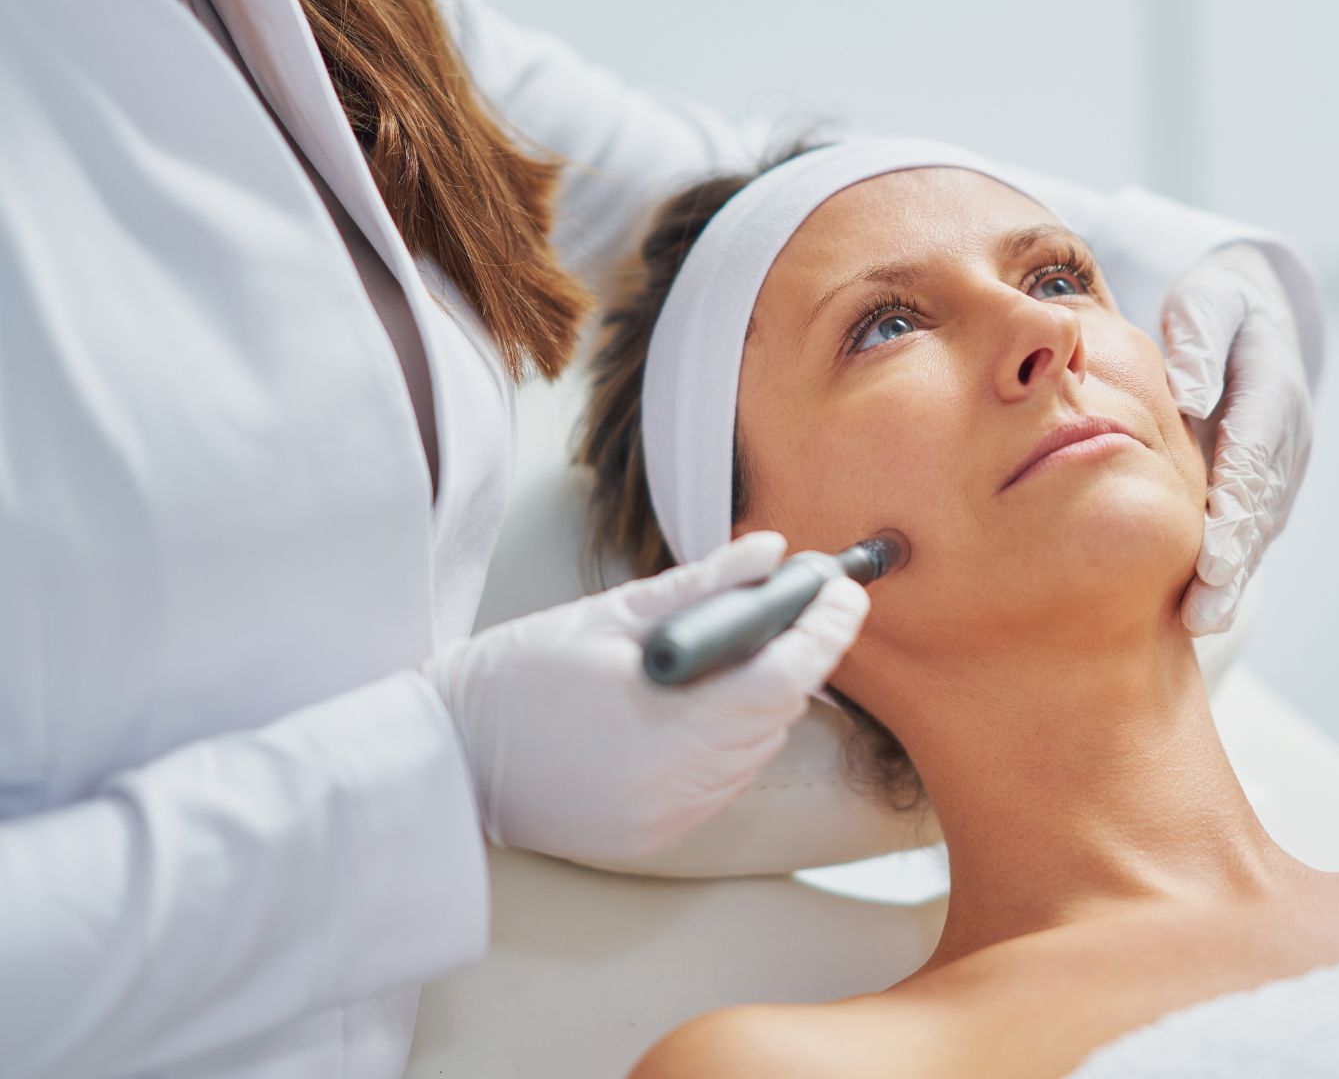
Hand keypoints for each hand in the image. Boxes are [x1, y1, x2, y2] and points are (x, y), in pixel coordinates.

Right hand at [425, 531, 869, 863]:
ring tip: (752, 648)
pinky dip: (733, 739)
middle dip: (803, 655)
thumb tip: (768, 553)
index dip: (828, 629)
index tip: (843, 589)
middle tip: (808, 603)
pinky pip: (724, 780)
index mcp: (669, 722)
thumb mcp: (607, 615)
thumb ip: (699, 587)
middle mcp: (681, 782)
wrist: (445, 762)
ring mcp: (672, 815)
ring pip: (758, 749)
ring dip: (768, 699)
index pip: (786, 676)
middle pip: (780, 714)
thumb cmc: (515, 679)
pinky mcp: (658, 835)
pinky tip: (709, 705)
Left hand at [1161, 243, 1313, 635]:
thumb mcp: (1207, 303)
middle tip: (1204, 611)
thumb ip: (1197, 341)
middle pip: (1259, 505)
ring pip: (1258, 528)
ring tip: (1202, 623)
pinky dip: (1230, 570)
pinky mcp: (1265, 486)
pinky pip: (1249, 530)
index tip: (1211, 556)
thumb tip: (1185, 395)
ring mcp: (1281, 466)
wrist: (1255, 317)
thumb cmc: (1218, 308)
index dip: (1233, 508)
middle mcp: (1286, 436)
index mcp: (1273, 387)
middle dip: (1234, 562)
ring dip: (1234, 579)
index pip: (1251, 454)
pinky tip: (1200, 611)